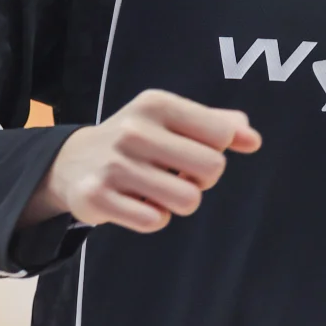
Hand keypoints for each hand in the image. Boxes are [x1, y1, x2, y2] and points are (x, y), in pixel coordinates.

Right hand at [19, 89, 260, 232]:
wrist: (72, 161)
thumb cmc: (137, 139)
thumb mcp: (172, 120)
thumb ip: (217, 125)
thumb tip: (253, 139)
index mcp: (156, 104)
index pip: (221, 135)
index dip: (216, 151)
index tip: (194, 151)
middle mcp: (133, 130)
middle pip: (212, 169)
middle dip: (202, 180)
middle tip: (177, 175)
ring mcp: (114, 164)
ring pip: (188, 200)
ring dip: (179, 202)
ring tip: (158, 190)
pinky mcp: (98, 197)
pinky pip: (154, 221)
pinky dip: (153, 218)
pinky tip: (136, 203)